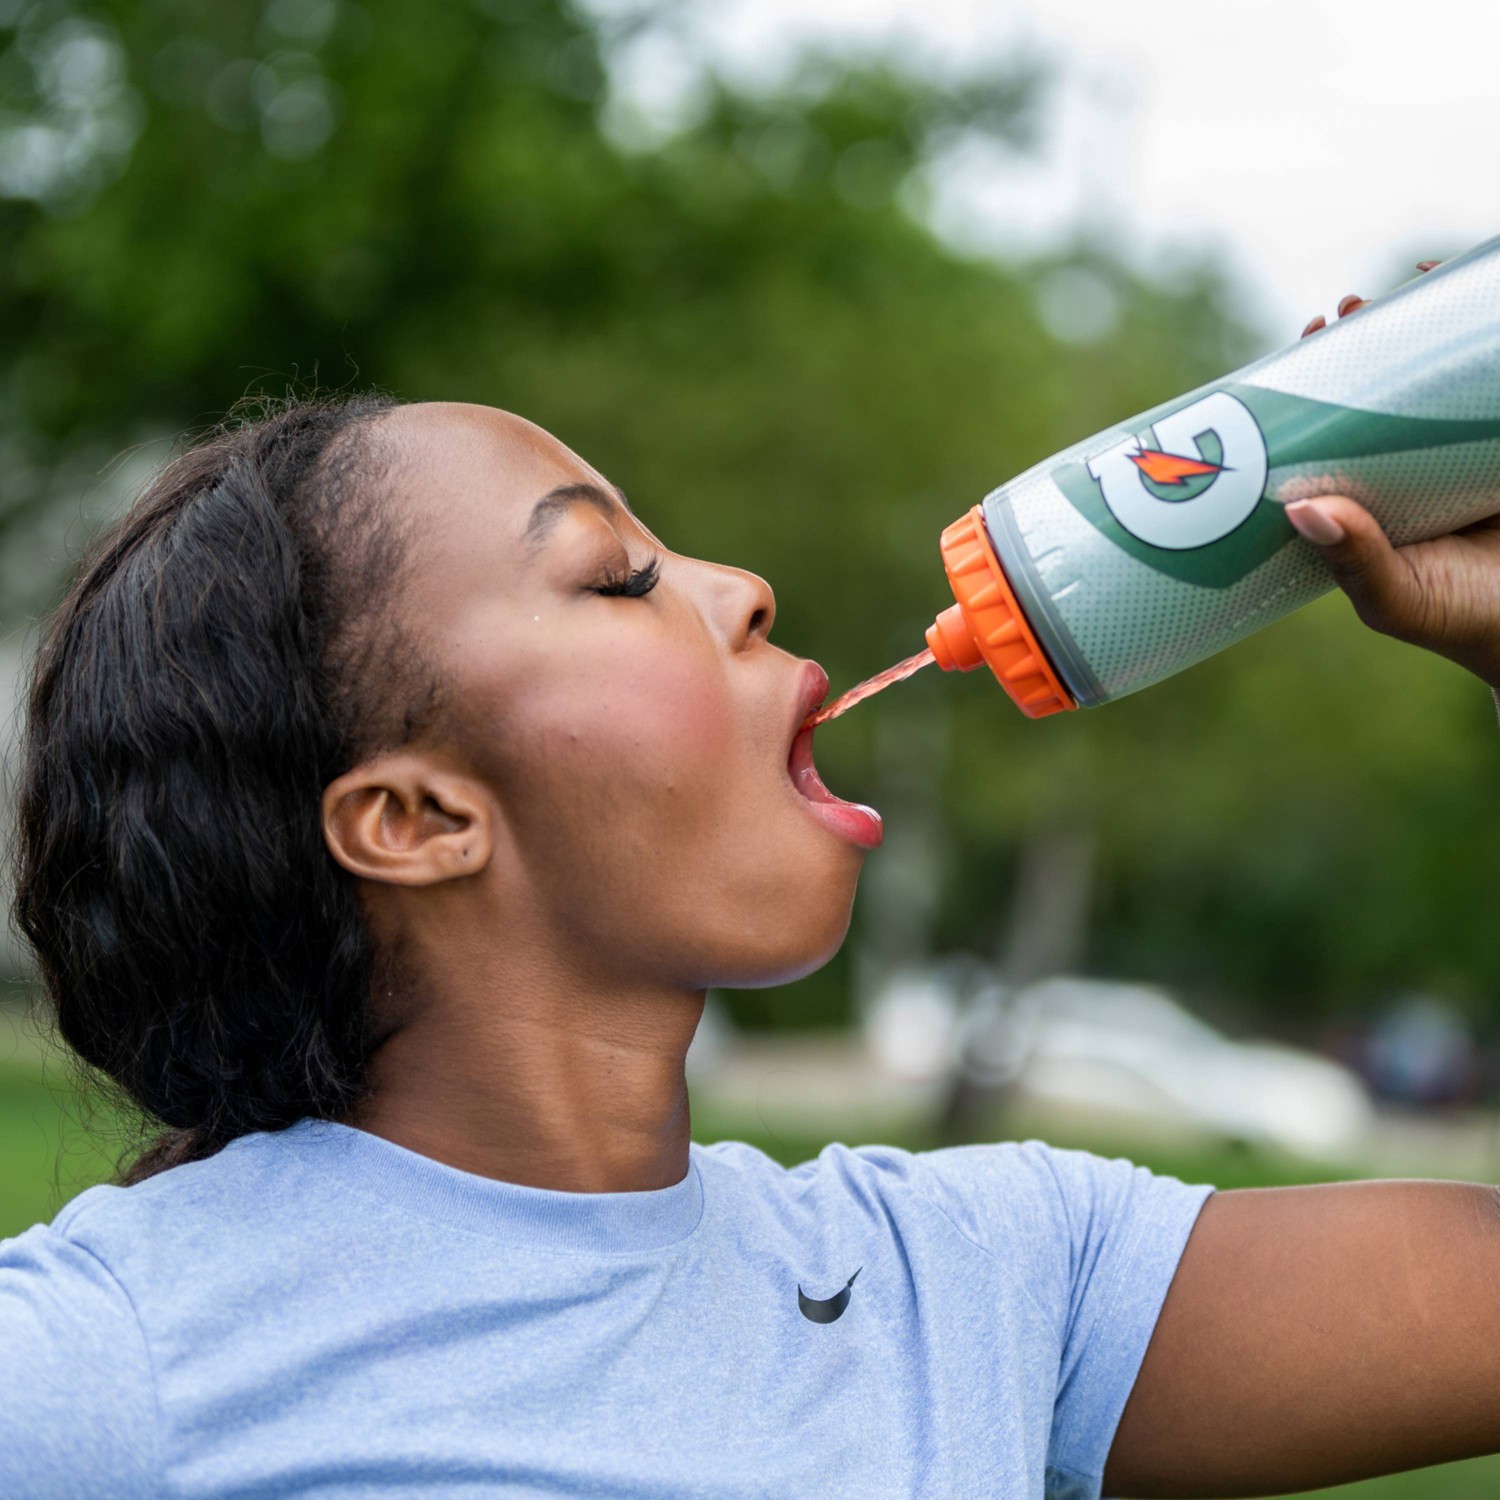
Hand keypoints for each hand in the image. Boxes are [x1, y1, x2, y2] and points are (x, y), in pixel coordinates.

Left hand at [1285, 260, 1499, 694]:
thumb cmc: (1457, 616)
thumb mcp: (1396, 597)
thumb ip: (1354, 560)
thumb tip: (1299, 509)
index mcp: (1368, 489)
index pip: (1332, 420)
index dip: (1315, 378)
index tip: (1305, 341)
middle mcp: (1412, 457)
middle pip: (1383, 379)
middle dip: (1367, 334)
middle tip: (1348, 309)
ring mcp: (1467, 441)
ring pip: (1443, 368)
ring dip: (1427, 318)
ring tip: (1412, 282)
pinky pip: (1497, 375)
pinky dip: (1490, 330)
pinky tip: (1480, 289)